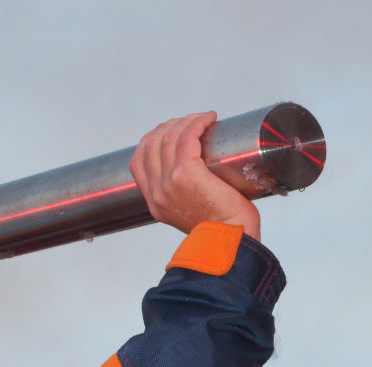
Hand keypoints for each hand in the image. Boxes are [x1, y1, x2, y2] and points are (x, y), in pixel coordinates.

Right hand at [130, 112, 261, 238]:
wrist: (232, 242)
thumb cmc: (225, 230)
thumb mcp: (193, 214)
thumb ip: (187, 196)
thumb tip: (201, 174)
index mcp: (155, 202)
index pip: (139, 161)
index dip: (153, 139)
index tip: (173, 132)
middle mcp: (157, 192)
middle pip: (152, 144)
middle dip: (170, 126)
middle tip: (192, 122)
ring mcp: (168, 182)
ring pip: (169, 137)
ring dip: (187, 121)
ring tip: (204, 118)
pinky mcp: (185, 173)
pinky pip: (187, 137)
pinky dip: (197, 123)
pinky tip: (209, 118)